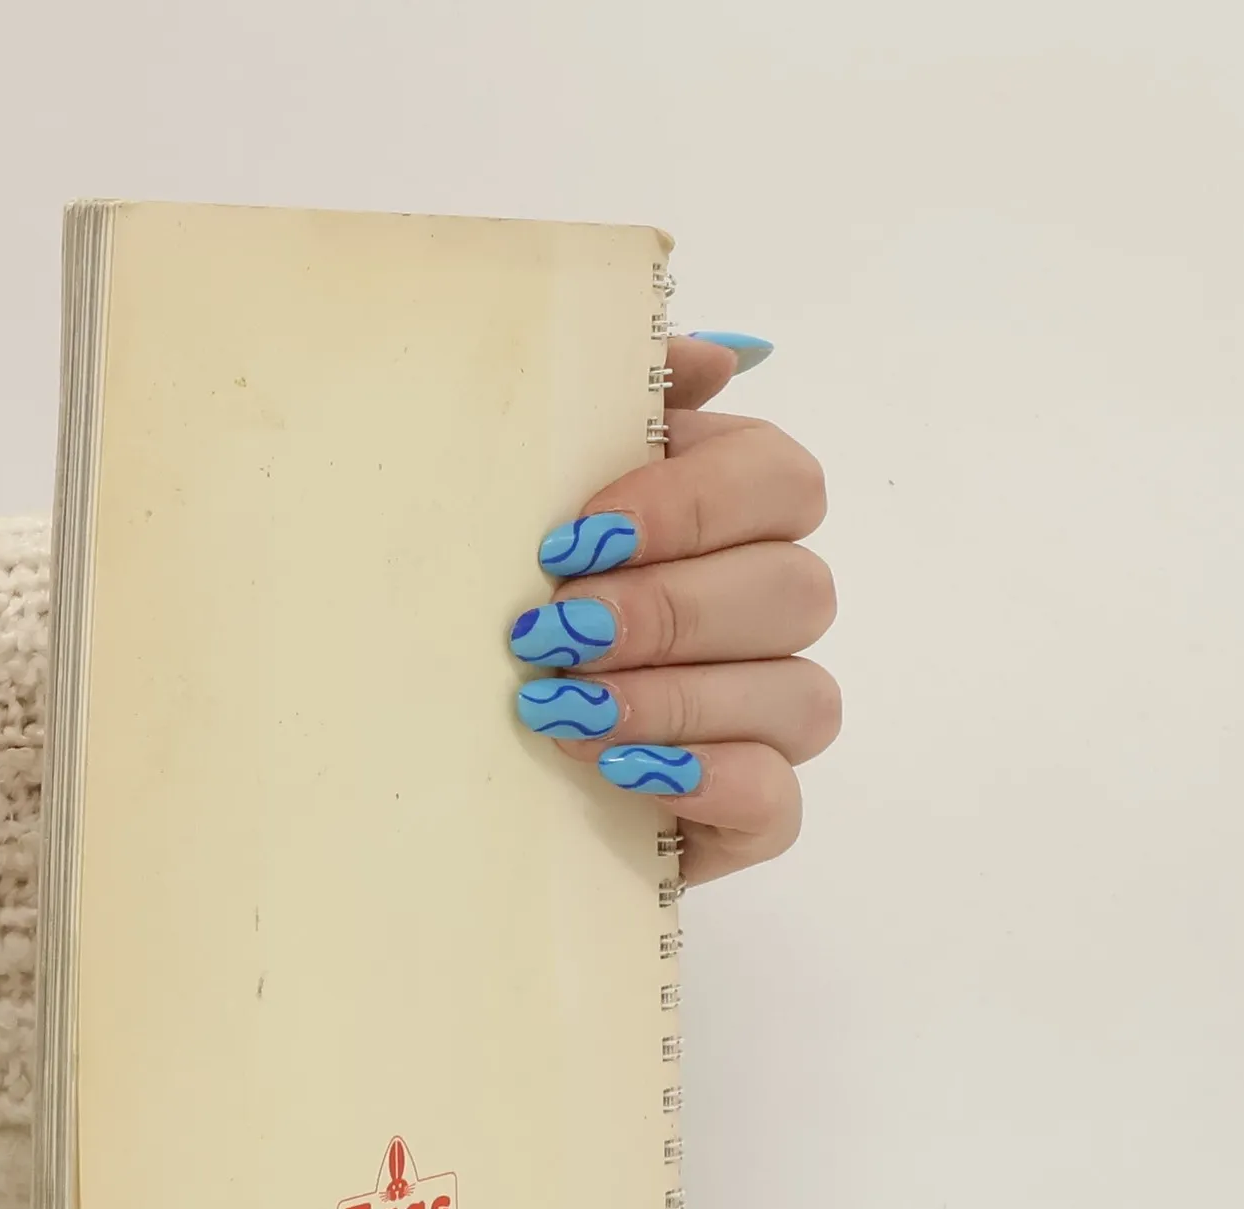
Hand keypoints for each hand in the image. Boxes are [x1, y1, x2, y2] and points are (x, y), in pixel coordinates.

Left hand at [510, 334, 838, 887]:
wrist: (445, 757)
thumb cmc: (495, 612)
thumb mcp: (521, 502)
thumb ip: (617, 410)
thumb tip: (714, 355)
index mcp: (729, 520)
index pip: (780, 480)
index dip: (693, 502)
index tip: (574, 536)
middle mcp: (766, 615)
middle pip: (797, 590)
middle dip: (667, 611)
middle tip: (555, 632)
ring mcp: (769, 722)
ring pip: (798, 696)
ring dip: (673, 700)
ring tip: (561, 714)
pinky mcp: (750, 817)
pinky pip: (777, 798)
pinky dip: (707, 780)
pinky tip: (620, 773)